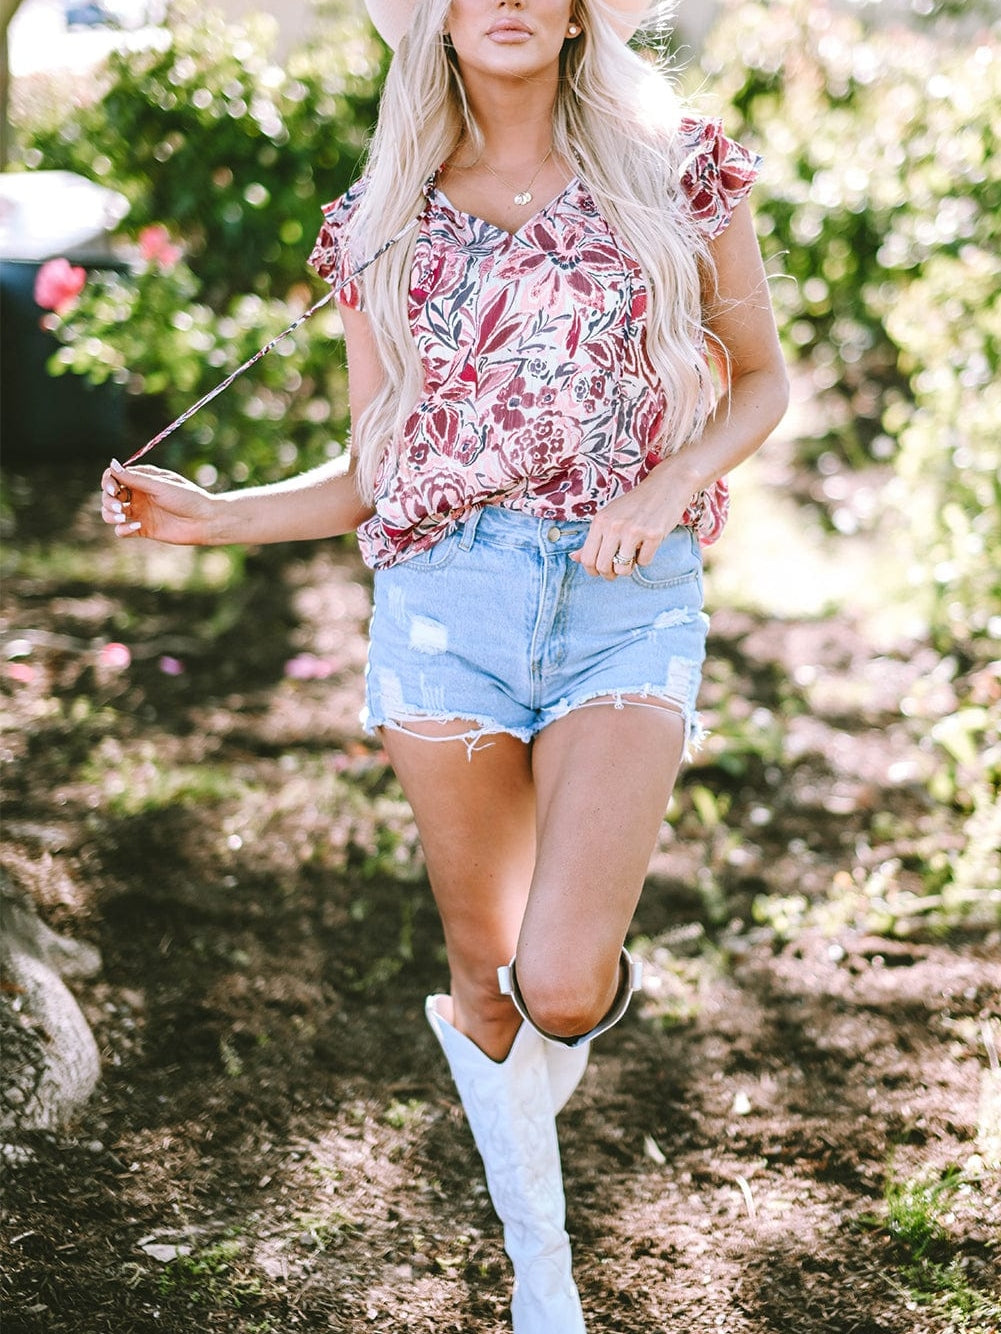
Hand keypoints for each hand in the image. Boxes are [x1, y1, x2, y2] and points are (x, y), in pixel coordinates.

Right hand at [100, 458, 214, 544]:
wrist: (205, 521)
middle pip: (109, 496)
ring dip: (109, 514)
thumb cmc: (187, 498)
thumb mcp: (160, 486)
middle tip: (119, 506)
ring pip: (111, 513)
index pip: (114, 477)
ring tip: (121, 516)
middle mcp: (138, 495)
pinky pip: (122, 530)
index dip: (108, 482)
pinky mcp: (142, 529)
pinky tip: (134, 526)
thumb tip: (111, 464)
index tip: (113, 489)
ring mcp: (139, 512)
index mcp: (142, 480)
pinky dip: (122, 529)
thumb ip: (135, 478)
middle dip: (108, 500)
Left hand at [570, 468, 690, 578]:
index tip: (600, 571)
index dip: (593, 571)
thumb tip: (574, 558)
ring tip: (632, 555)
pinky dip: (645, 559)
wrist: (665, 487)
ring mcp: (634, 531)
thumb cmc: (635, 504)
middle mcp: (614, 526)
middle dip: (610, 574)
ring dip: (628, 568)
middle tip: (617, 571)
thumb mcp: (609, 517)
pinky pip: (644, 562)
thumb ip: (593, 539)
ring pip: (623, 569)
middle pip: (603, 567)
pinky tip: (647, 545)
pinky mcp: (653, 535)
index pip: (587, 558)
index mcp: (600, 521)